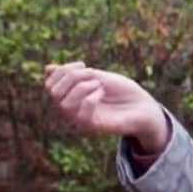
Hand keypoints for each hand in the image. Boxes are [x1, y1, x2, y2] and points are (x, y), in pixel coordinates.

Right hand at [43, 62, 167, 151]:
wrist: (144, 106)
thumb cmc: (123, 91)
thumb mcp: (98, 76)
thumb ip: (75, 74)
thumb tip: (47, 68)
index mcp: (71, 93)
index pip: (49, 83)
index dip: (61, 70)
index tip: (83, 65)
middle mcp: (72, 107)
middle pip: (53, 92)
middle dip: (70, 77)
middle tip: (92, 74)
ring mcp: (80, 117)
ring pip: (63, 103)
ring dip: (81, 87)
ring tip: (99, 84)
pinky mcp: (92, 126)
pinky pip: (80, 114)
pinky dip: (90, 98)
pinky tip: (102, 93)